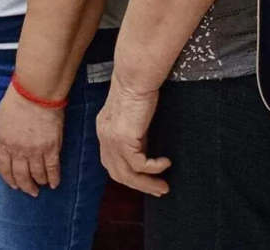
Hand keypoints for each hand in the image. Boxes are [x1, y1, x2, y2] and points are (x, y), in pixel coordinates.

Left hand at [0, 83, 64, 197]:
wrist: (36, 94)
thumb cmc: (17, 101)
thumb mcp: (2, 119)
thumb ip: (3, 136)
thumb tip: (5, 146)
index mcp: (4, 142)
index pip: (4, 167)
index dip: (9, 178)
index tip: (14, 184)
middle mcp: (19, 150)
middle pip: (21, 175)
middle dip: (25, 186)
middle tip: (30, 191)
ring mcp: (36, 151)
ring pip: (37, 174)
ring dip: (39, 182)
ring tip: (42, 186)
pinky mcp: (52, 148)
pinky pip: (52, 168)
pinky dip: (53, 178)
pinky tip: (54, 184)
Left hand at [97, 75, 169, 196]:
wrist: (135, 78)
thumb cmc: (139, 91)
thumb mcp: (134, 117)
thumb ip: (135, 134)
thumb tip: (146, 151)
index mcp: (104, 131)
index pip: (111, 162)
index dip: (128, 175)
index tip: (146, 182)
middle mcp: (104, 137)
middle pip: (117, 173)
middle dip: (139, 186)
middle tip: (158, 191)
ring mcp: (111, 139)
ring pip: (127, 173)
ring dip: (147, 184)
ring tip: (164, 187)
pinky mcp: (124, 138)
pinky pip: (139, 164)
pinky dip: (154, 168)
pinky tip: (166, 163)